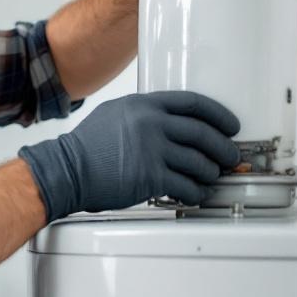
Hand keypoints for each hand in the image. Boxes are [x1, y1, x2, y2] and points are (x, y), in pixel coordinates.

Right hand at [18, 91, 240, 220]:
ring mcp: (152, 150)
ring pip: (199, 162)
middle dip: (223, 148)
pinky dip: (196, 192)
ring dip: (210, 172)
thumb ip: (143, 114)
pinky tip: (195, 193)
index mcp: (144, 105)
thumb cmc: (87, 147)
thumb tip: (170, 123)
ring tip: (210, 177)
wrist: (67, 170)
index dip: (218, 115)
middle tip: (229, 156)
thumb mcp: (114, 114)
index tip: (230, 125)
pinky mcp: (151, 177)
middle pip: (203, 133)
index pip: (193, 103)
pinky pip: (187, 185)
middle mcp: (151, 124)